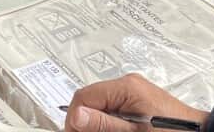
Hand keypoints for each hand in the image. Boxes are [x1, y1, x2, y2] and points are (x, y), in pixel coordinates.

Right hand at [64, 74, 208, 131]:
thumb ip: (104, 124)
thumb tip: (75, 116)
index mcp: (125, 87)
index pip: (84, 96)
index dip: (74, 118)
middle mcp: (128, 85)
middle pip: (91, 101)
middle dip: (85, 122)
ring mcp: (134, 93)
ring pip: (101, 107)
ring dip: (98, 124)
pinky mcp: (139, 103)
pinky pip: (114, 110)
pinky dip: (110, 123)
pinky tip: (117, 131)